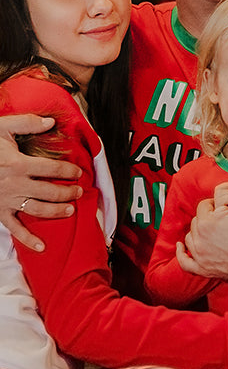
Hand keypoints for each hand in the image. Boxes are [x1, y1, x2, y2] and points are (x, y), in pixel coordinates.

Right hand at [0, 114, 80, 252]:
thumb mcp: (1, 127)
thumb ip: (27, 123)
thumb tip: (50, 121)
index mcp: (18, 163)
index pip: (53, 168)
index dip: (69, 170)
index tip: (78, 172)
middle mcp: (14, 184)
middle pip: (50, 191)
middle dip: (68, 192)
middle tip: (79, 192)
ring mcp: (6, 200)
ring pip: (38, 209)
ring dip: (56, 211)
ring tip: (70, 210)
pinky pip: (14, 228)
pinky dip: (28, 240)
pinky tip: (42, 246)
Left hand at [178, 185, 227, 281]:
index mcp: (208, 222)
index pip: (205, 204)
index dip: (219, 202)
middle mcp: (200, 240)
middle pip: (197, 220)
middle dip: (210, 215)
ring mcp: (201, 257)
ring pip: (191, 237)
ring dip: (199, 231)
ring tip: (215, 229)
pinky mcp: (205, 270)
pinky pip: (185, 262)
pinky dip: (181, 253)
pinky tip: (181, 246)